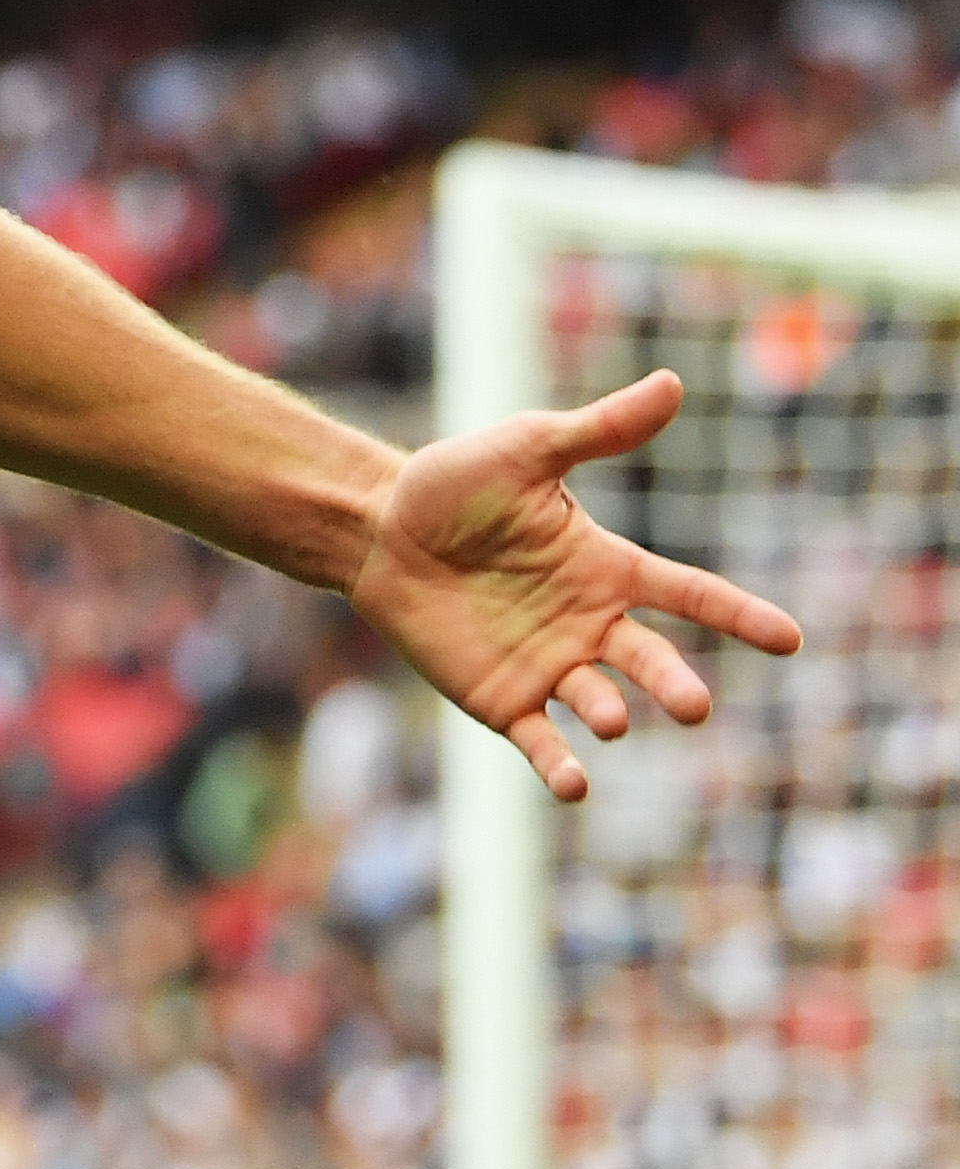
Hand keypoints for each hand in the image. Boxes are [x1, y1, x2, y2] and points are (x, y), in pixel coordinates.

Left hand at [347, 369, 801, 799]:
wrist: (377, 528)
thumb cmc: (453, 485)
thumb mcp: (527, 450)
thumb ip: (599, 431)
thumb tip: (672, 384)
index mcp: (607, 567)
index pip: (688, 592)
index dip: (738, 615)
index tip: (790, 638)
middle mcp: (590, 624)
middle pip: (651, 660)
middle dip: (674, 683)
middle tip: (693, 704)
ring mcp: (551, 666)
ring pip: (600, 702)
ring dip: (610, 714)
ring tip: (611, 717)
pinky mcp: (503, 700)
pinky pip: (541, 740)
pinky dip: (559, 765)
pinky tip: (573, 784)